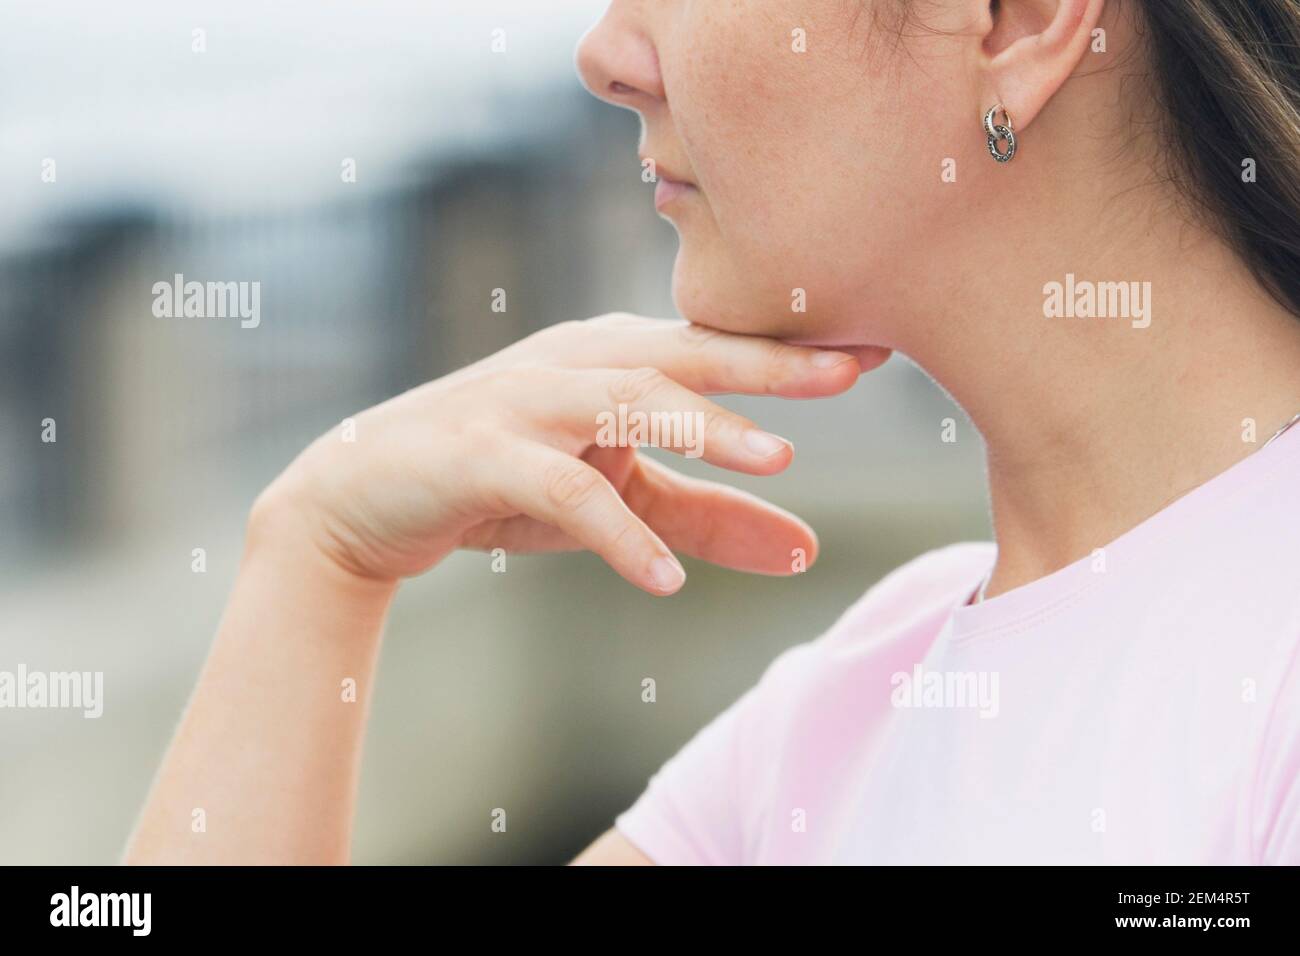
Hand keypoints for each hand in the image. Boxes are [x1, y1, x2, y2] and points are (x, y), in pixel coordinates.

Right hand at [254, 314, 889, 593]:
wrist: (366, 496)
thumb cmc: (506, 483)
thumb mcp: (622, 500)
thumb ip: (712, 517)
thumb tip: (811, 551)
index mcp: (612, 357)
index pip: (714, 348)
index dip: (790, 351)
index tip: (876, 350)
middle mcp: (573, 362)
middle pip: (681, 351)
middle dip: (767, 361)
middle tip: (852, 368)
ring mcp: (524, 401)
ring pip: (624, 398)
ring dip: (701, 427)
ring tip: (778, 461)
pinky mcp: (481, 454)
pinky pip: (561, 489)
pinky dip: (616, 533)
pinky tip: (665, 581)